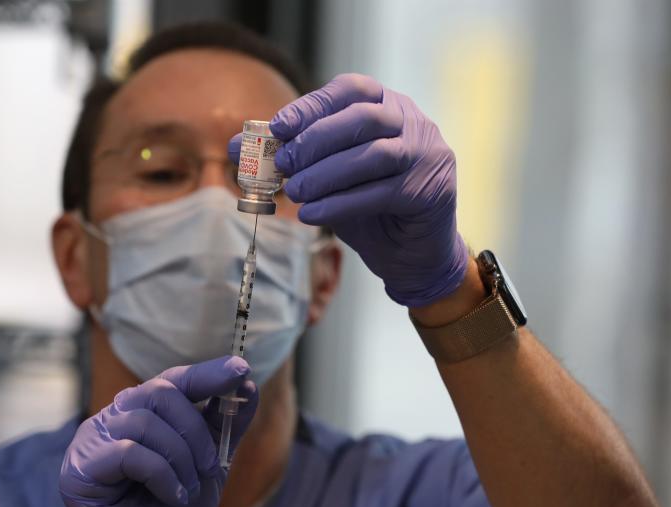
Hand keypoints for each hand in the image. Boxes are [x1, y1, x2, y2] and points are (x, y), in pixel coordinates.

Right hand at [60, 356, 257, 506]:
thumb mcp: (212, 463)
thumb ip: (226, 424)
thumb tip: (248, 382)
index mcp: (141, 412)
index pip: (174, 379)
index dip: (207, 373)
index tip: (240, 369)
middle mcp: (112, 419)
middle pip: (160, 391)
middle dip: (196, 430)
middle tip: (212, 466)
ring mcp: (91, 441)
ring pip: (145, 421)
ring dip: (181, 459)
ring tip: (187, 489)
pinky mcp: (79, 469)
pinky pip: (128, 452)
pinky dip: (161, 475)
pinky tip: (172, 498)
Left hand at [230, 73, 467, 306]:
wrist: (411, 254)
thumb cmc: (367, 206)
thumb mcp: (327, 176)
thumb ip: (294, 157)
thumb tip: (240, 147)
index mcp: (387, 105)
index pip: (350, 89)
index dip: (311, 106)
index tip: (277, 127)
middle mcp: (412, 122)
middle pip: (363, 117)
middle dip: (317, 140)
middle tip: (284, 164)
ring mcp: (427, 154)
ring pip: (374, 155)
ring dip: (327, 174)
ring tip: (296, 192)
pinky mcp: (430, 191)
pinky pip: (381, 193)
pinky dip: (341, 203)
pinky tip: (313, 214)